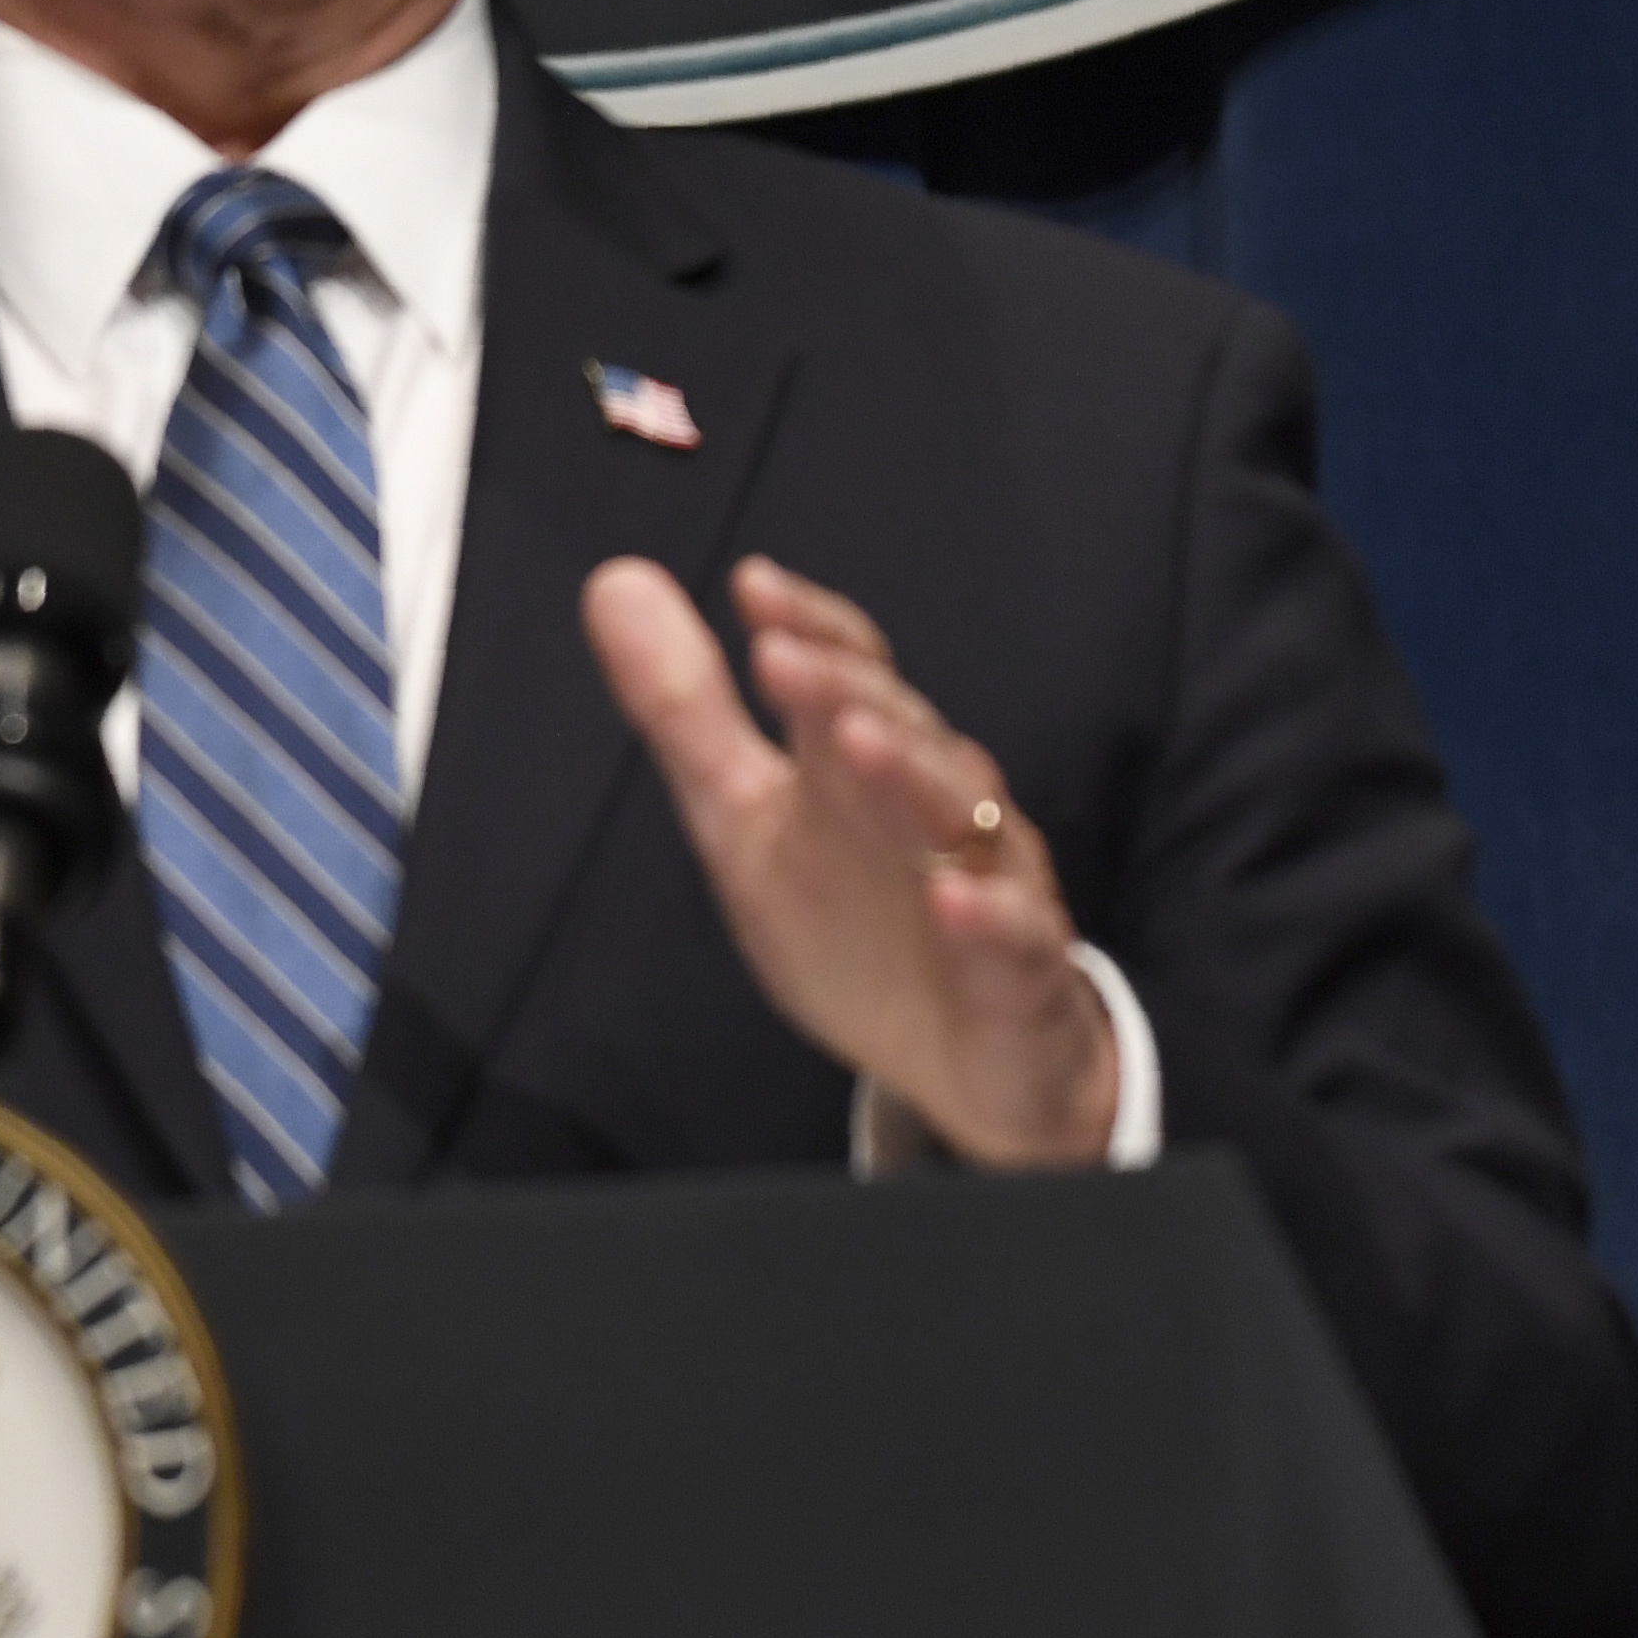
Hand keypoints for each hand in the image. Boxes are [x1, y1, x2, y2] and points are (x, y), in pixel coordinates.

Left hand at [582, 555, 1115, 1165]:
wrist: (967, 1058)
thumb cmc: (855, 923)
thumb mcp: (745, 819)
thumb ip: (688, 712)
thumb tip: (616, 579)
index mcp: (866, 761)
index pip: (851, 672)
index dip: (809, 629)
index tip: (752, 587)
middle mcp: (934, 802)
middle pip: (902, 728)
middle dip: (843, 690)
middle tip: (778, 657)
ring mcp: (989, 877)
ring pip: (960, 813)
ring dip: (911, 774)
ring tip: (855, 741)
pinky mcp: (1022, 964)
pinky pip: (1013, 932)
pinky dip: (985, 913)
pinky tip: (947, 898)